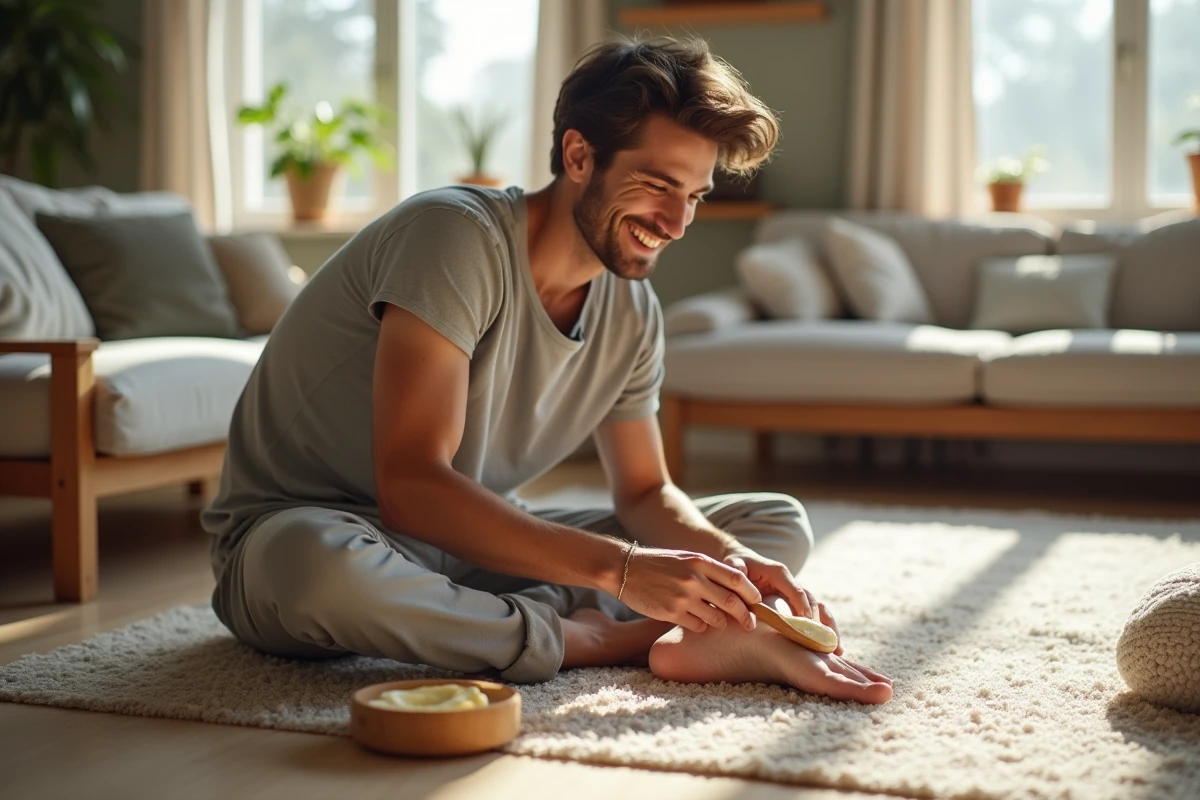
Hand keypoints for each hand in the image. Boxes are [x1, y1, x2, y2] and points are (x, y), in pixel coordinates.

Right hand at [617, 546, 761, 632]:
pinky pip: (697, 626)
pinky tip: (695, 621)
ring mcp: (682, 597)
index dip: (752, 593)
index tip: (757, 602)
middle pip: (732, 602)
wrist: (624, 569)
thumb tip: (737, 587)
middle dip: (745, 616)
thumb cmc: (659, 563)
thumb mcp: (686, 558)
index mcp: (700, 561)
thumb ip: (709, 570)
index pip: (737, 579)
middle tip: (750, 624)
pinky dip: (701, 626)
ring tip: (719, 622)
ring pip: (716, 618)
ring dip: (722, 623)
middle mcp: (694, 579)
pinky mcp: (670, 613)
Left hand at [723, 549, 842, 654]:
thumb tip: (752, 600)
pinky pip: (814, 615)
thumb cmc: (736, 565)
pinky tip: (832, 649)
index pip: (796, 591)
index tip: (808, 626)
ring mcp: (795, 593)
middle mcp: (791, 582)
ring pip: (818, 609)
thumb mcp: (734, 567)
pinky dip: (824, 630)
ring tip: (837, 651)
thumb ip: (740, 580)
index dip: (803, 608)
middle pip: (812, 602)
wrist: (739, 561)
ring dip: (828, 628)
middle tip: (824, 645)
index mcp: (779, 573)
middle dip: (819, 623)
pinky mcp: (795, 603)